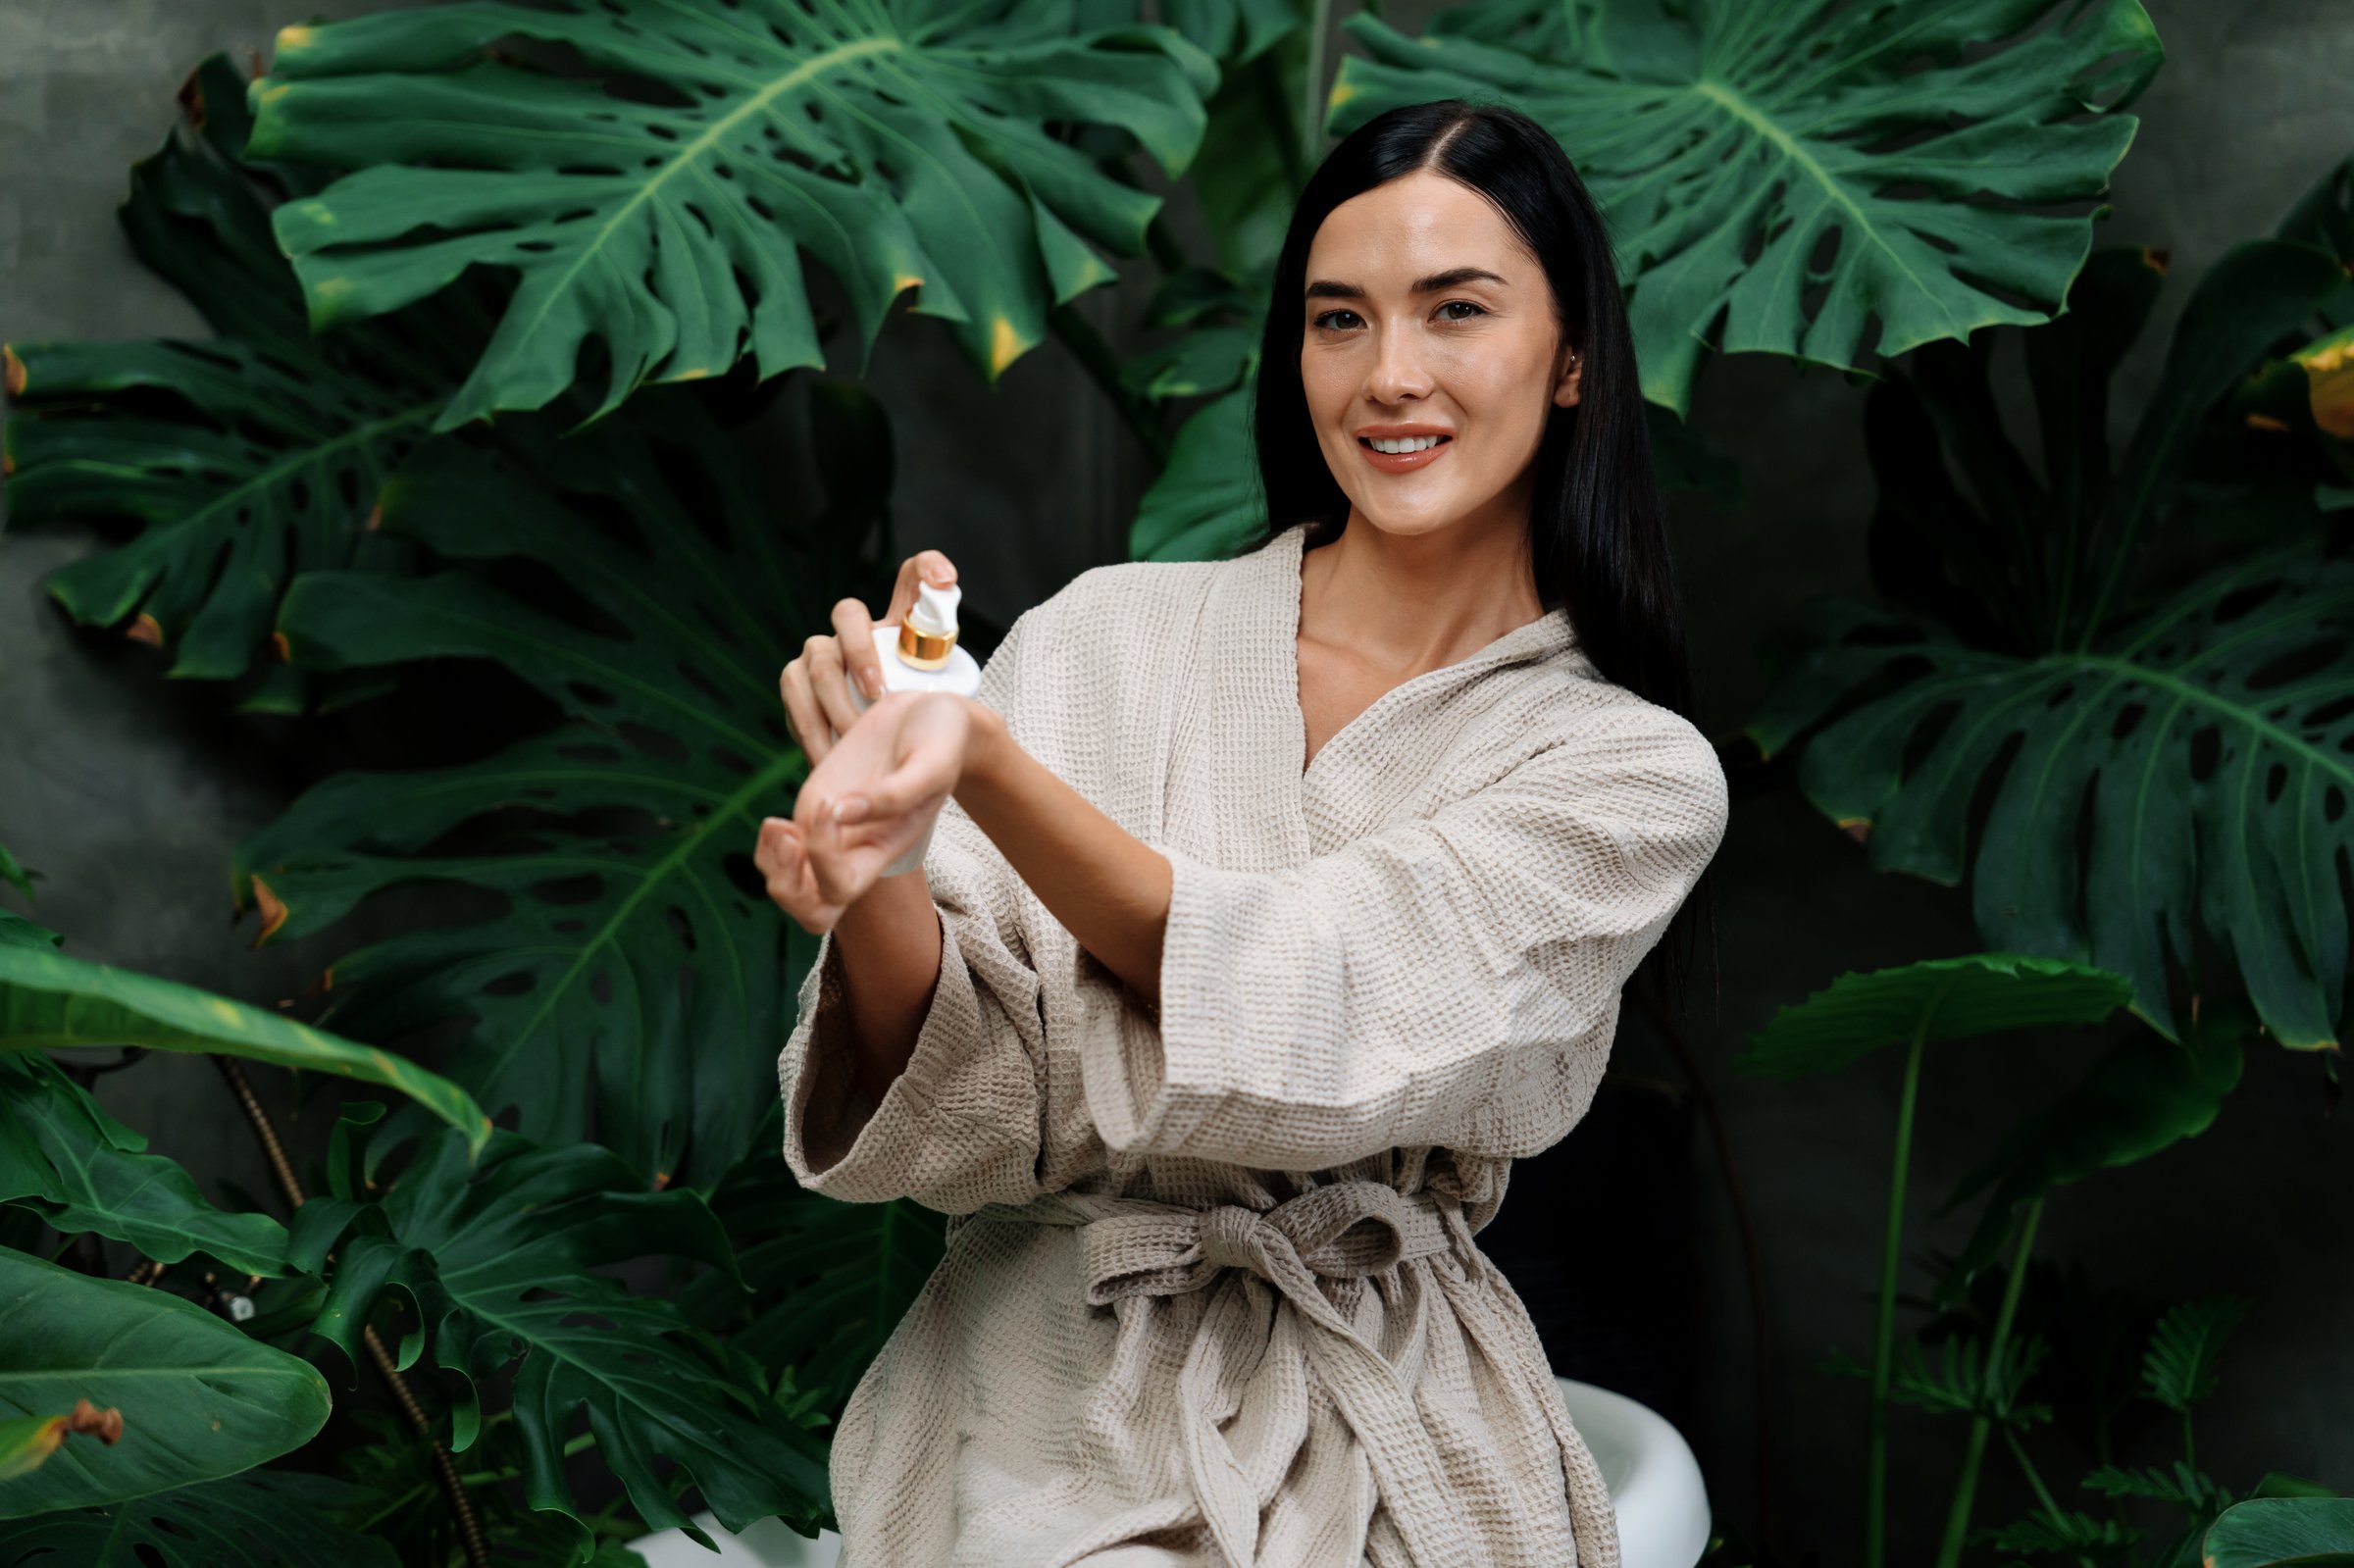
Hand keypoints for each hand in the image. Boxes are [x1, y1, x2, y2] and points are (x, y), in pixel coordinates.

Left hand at [754, 690, 978, 932]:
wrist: (932, 717)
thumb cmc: (941, 742)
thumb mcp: (932, 763)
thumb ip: (896, 793)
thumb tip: (839, 813)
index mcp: (885, 850)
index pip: (840, 887)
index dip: (822, 856)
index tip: (832, 802)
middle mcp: (855, 850)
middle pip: (812, 911)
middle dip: (788, 888)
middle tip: (790, 840)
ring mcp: (830, 833)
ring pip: (787, 884)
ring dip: (772, 866)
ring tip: (778, 829)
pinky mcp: (815, 808)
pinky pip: (780, 851)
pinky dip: (768, 845)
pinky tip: (774, 823)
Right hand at [778, 549, 959, 762]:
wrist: (880, 755)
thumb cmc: (913, 725)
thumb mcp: (940, 704)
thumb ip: (951, 686)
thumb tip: (962, 686)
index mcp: (897, 624)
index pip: (912, 578)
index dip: (928, 567)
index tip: (947, 580)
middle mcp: (853, 629)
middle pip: (847, 615)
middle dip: (861, 654)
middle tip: (880, 695)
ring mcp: (819, 653)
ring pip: (816, 660)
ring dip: (835, 700)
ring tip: (855, 734)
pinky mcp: (795, 684)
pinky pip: (796, 697)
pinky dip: (814, 729)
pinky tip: (831, 757)